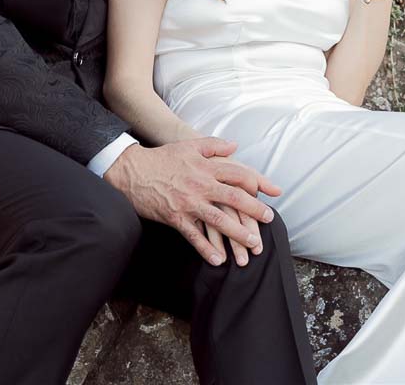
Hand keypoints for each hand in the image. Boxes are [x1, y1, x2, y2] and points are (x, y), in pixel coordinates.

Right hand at [103, 139, 281, 265]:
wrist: (133, 171)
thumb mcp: (189, 145)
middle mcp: (201, 184)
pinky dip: (206, 249)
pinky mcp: (175, 217)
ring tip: (252, 244)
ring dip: (237, 234)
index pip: (238, 174)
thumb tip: (235, 146)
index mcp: (206, 166)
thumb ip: (214, 145)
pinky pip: (194, 236)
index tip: (271, 192)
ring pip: (218, 220)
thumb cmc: (163, 157)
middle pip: (234, 198)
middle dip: (254, 211)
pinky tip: (218, 259)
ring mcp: (189, 203)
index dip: (257, 183)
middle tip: (268, 220)